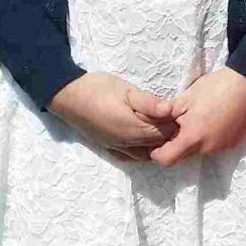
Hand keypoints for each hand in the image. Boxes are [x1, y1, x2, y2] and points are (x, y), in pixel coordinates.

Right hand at [49, 71, 177, 157]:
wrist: (68, 96)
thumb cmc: (98, 89)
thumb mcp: (126, 90)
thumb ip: (149, 102)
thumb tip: (171, 110)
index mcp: (135, 129)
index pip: (166, 133)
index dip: (174, 122)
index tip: (177, 110)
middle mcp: (127, 144)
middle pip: (157, 144)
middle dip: (167, 133)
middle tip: (169, 116)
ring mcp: (117, 147)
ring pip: (145, 154)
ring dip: (154, 143)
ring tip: (156, 126)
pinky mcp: (108, 147)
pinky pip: (130, 156)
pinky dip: (140, 151)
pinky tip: (141, 140)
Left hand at [149, 67, 245, 165]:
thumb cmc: (214, 88)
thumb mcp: (185, 98)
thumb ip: (166, 115)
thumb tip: (150, 123)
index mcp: (192, 137)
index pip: (167, 159)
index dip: (158, 154)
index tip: (155, 145)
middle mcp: (207, 148)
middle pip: (184, 155)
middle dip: (178, 144)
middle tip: (178, 124)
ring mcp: (222, 147)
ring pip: (200, 150)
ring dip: (195, 140)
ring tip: (198, 118)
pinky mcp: (234, 143)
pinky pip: (215, 145)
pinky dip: (210, 137)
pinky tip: (213, 119)